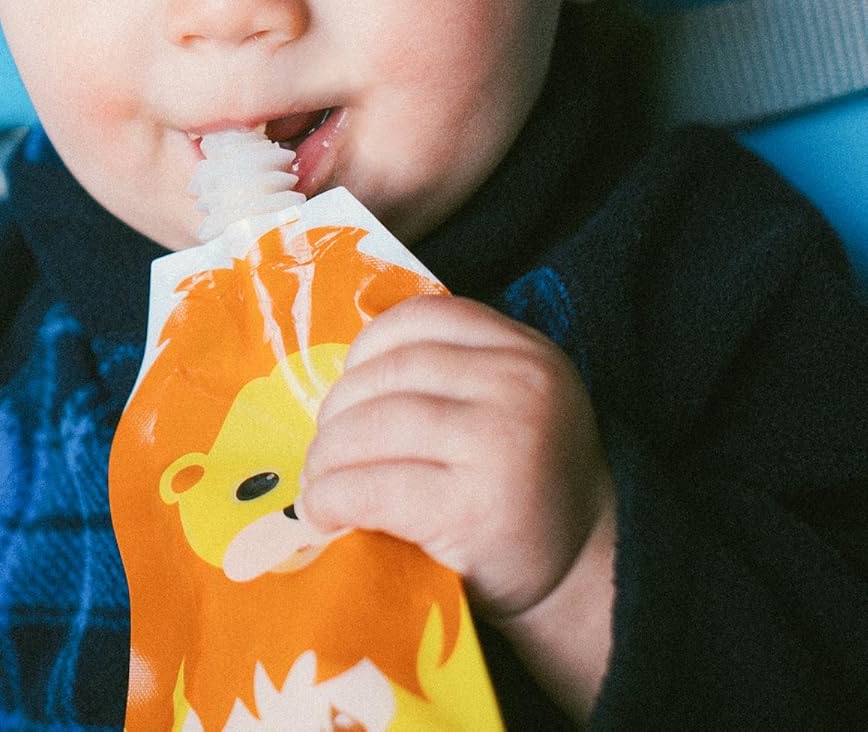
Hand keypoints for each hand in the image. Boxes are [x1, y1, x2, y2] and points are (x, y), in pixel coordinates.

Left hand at [299, 294, 613, 624]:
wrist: (583, 583)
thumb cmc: (522, 491)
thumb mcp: (505, 408)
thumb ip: (448, 376)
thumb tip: (337, 376)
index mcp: (525, 352)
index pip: (422, 319)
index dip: (368, 349)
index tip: (347, 385)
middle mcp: (520, 386)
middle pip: (390, 372)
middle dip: (338, 411)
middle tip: (324, 449)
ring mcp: (499, 443)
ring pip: (374, 426)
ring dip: (328, 457)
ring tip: (318, 482)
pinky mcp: (473, 508)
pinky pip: (374, 488)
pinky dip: (333, 498)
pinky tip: (322, 513)